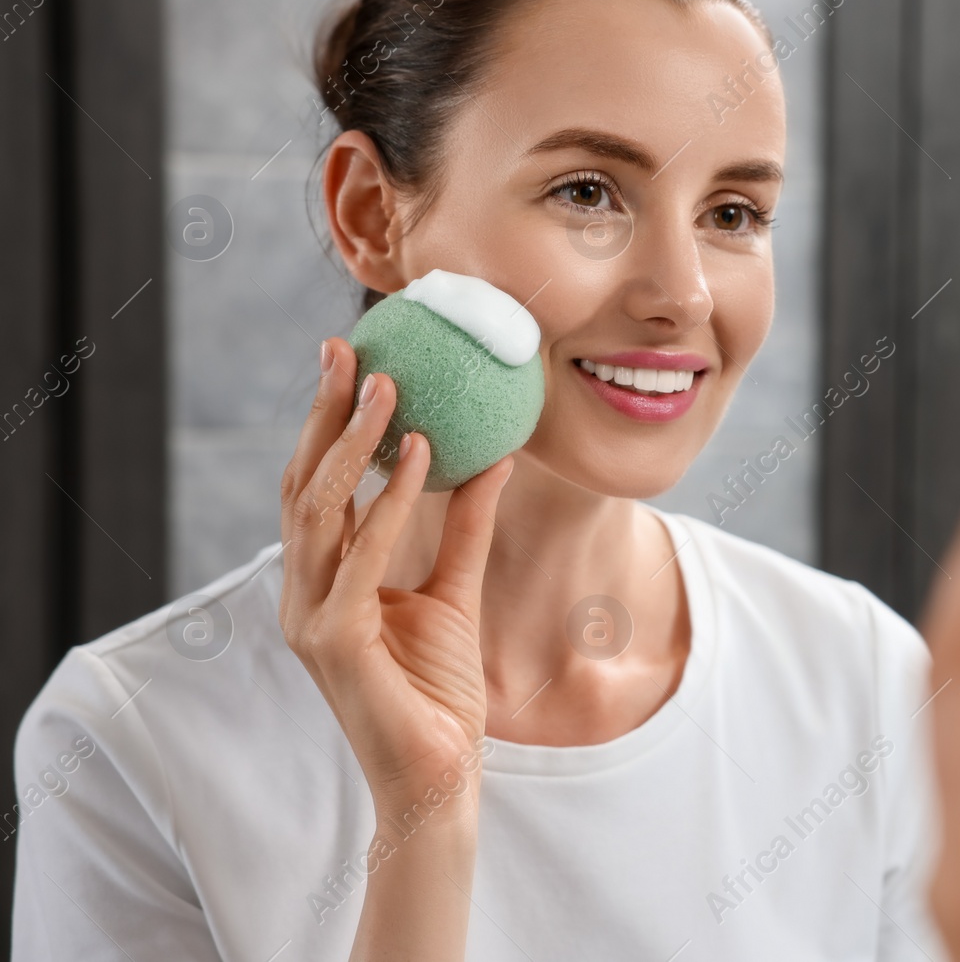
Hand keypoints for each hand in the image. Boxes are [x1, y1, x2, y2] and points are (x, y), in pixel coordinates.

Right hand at [278, 337, 513, 809]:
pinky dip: (392, 501)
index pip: (317, 484)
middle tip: (347, 348)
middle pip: (303, 482)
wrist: (438, 774)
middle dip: (323, 412)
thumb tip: (493, 459)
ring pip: (319, 508)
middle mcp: (304, 591)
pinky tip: (423, 455)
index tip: (354, 359)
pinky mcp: (332, 641)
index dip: (330, 422)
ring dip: (354, 441)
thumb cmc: (438, 690)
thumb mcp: (456, 590)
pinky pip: (361, 556)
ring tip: (390, 385)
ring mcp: (310, 616)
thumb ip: (466, 527)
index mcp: (323, 579)